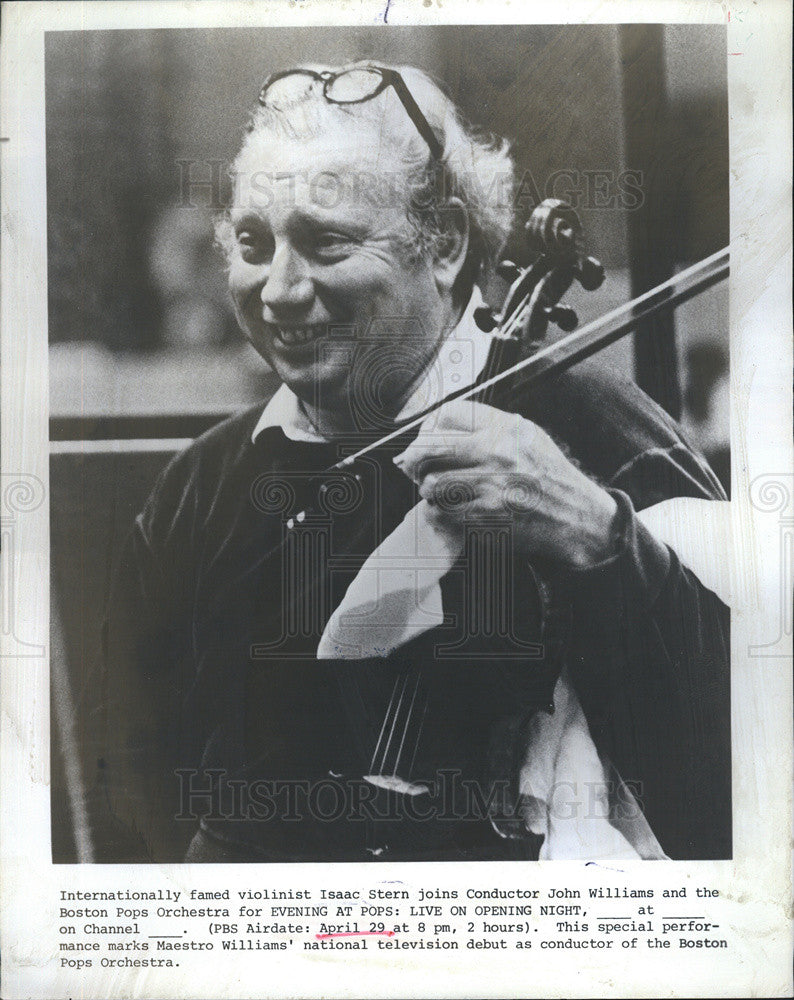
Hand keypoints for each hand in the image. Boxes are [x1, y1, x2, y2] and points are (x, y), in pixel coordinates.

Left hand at [394, 399, 619, 569]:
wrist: (574, 516)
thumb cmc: (547, 476)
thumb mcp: (527, 436)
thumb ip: (488, 426)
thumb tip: (438, 425)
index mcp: (505, 428)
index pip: (448, 414)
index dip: (429, 426)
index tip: (426, 437)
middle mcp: (496, 452)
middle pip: (429, 447)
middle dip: (413, 458)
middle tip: (412, 466)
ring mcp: (490, 485)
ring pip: (432, 482)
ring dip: (428, 488)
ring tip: (437, 490)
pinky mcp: (486, 515)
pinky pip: (444, 511)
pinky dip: (441, 511)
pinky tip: (451, 508)